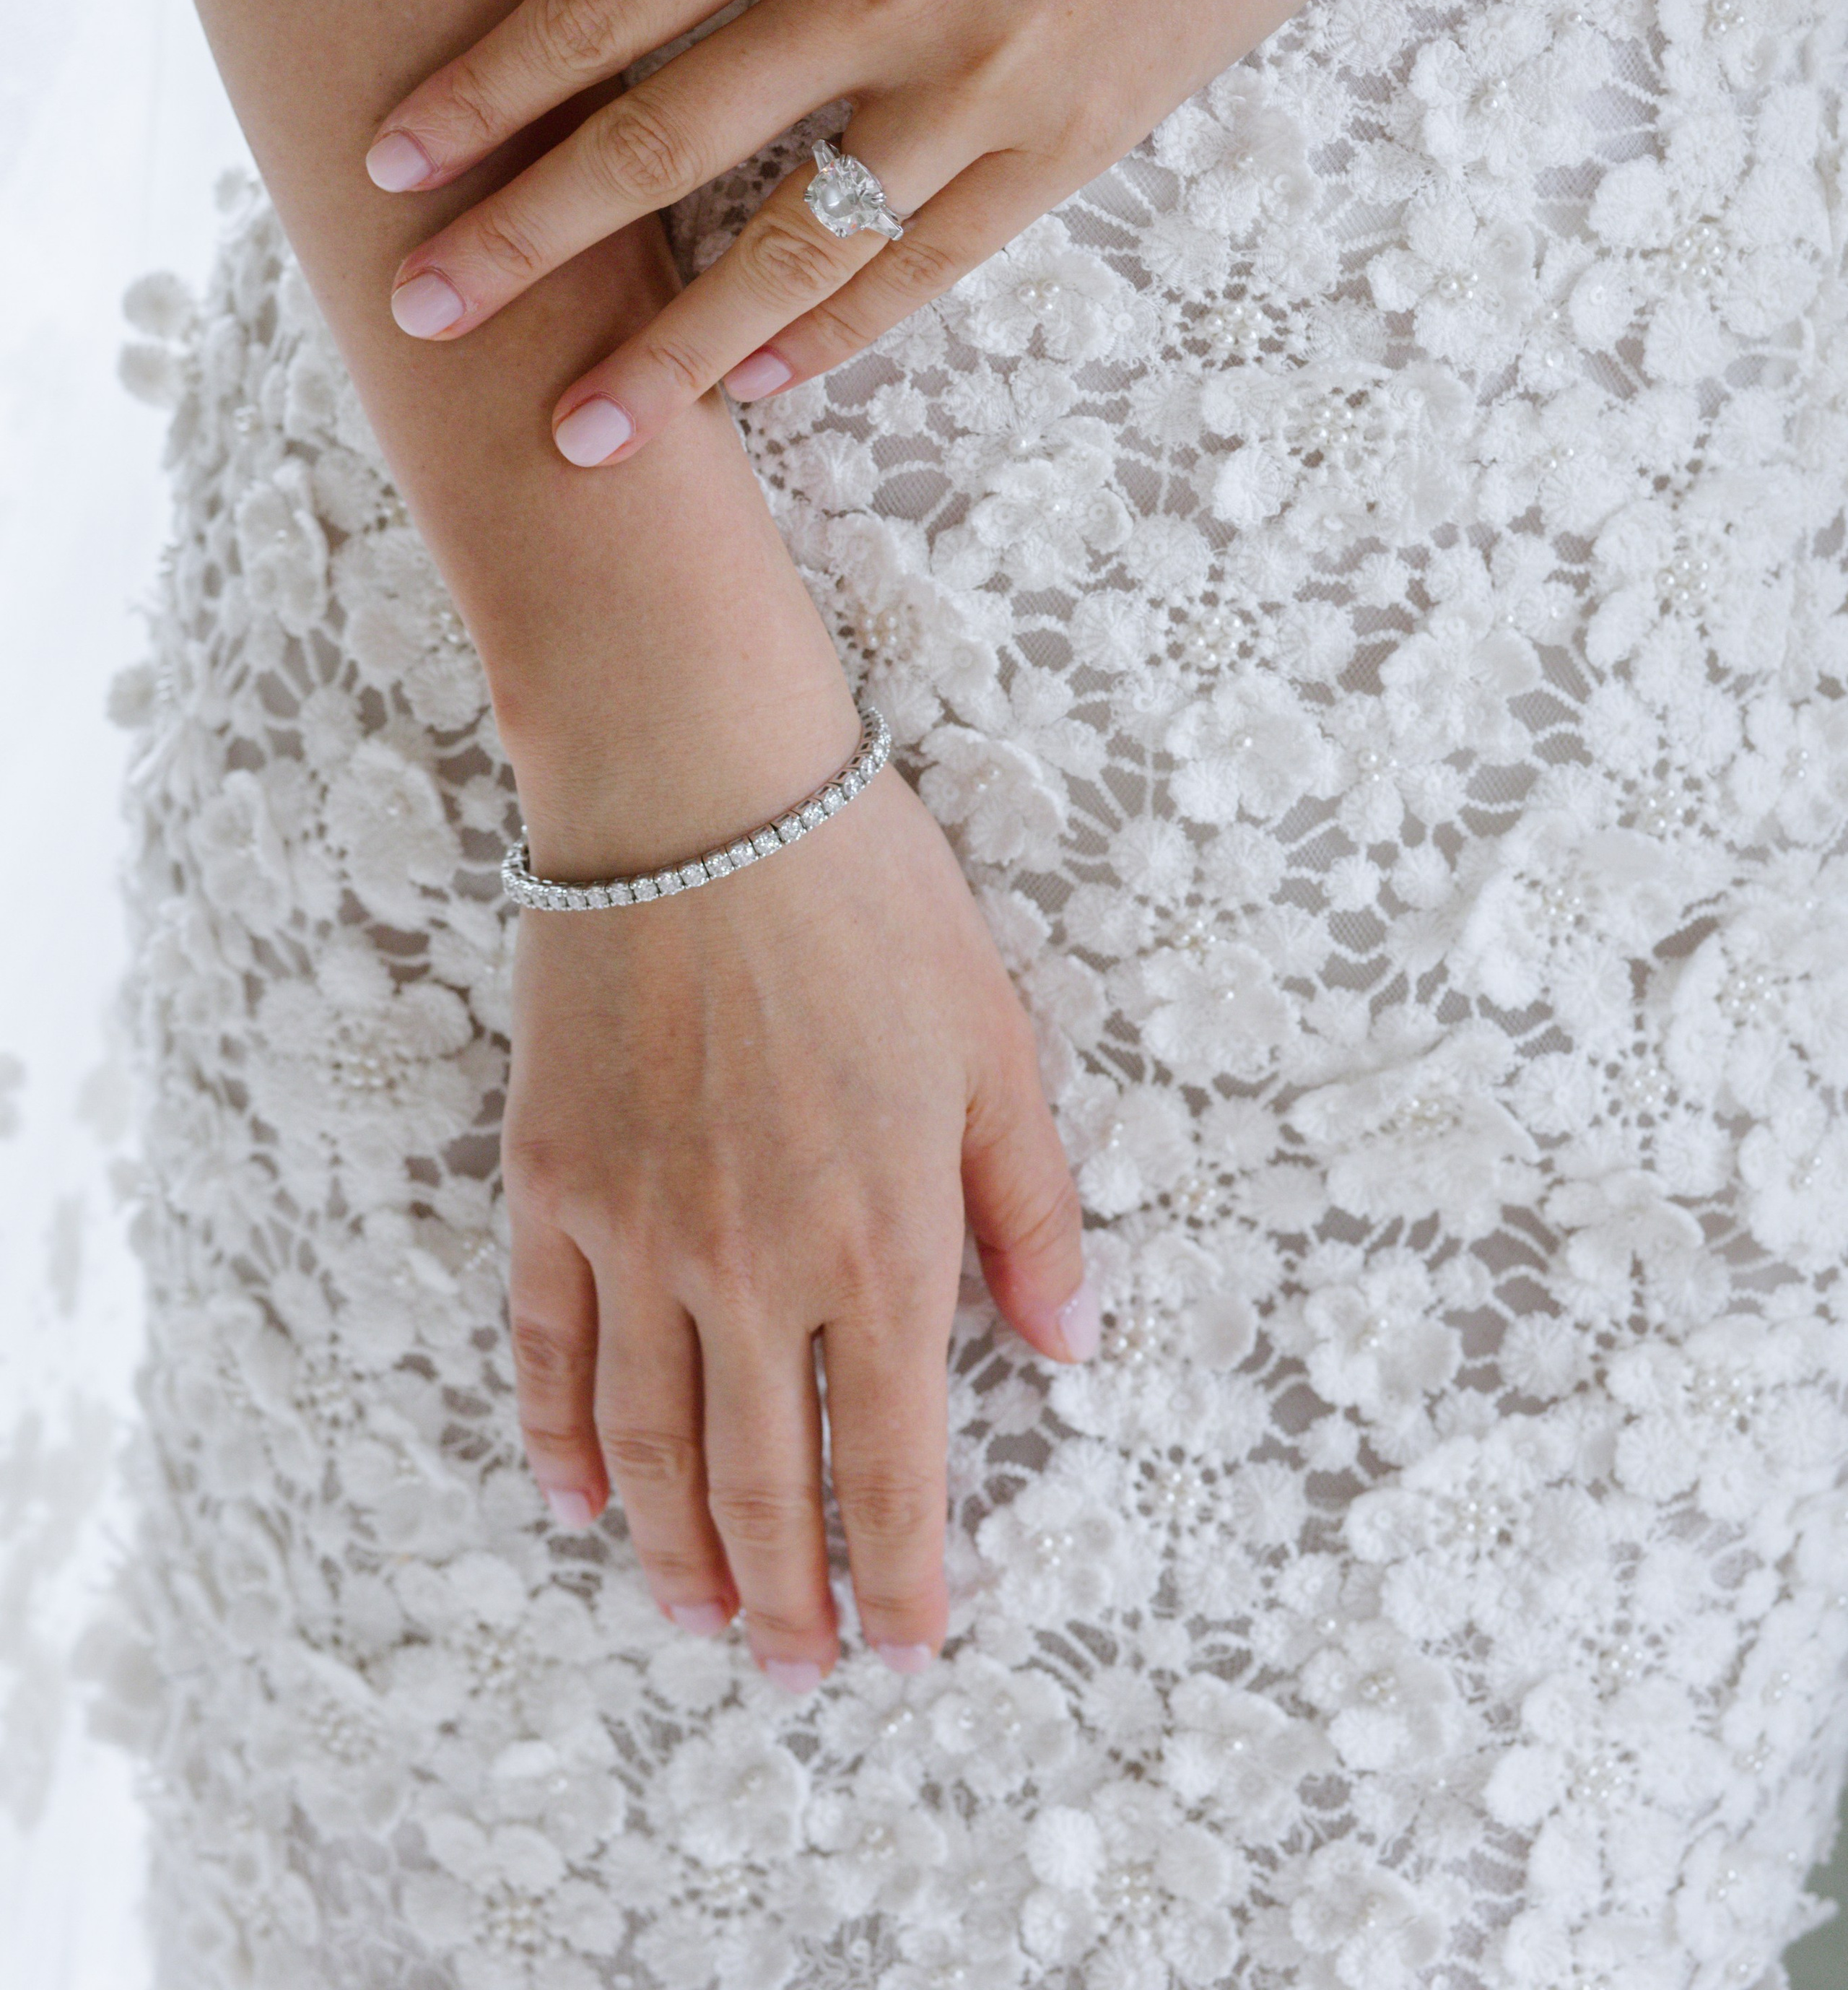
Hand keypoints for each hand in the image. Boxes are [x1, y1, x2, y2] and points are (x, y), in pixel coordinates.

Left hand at [365, 0, 1453, 460]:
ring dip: (676, 348)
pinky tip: (765, 387)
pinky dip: (842, 331)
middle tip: (423, 321)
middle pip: (667, 142)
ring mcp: (986, 83)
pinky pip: (936, 261)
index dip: (487, 89)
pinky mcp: (1075, 138)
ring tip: (584, 436)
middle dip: (528, 239)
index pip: (608, 3)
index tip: (391, 164)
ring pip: (794, 243)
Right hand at [504, 763, 1092, 1685]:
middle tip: (797, 1668)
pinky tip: (580, 1500)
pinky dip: (562, 1441)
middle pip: (765, 1483)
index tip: (910, 1643)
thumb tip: (1076, 1346)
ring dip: (679, 1551)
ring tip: (699, 1617)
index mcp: (882, 1242)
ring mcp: (638, 1233)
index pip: (894, 1464)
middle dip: (788, 1599)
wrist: (701, 791)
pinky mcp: (552, 1186)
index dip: (904, 1573)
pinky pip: (549, 1350)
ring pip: (652, 1444)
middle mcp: (754, 1268)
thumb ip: (1033, 1211)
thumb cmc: (870, 905)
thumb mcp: (996, 1049)